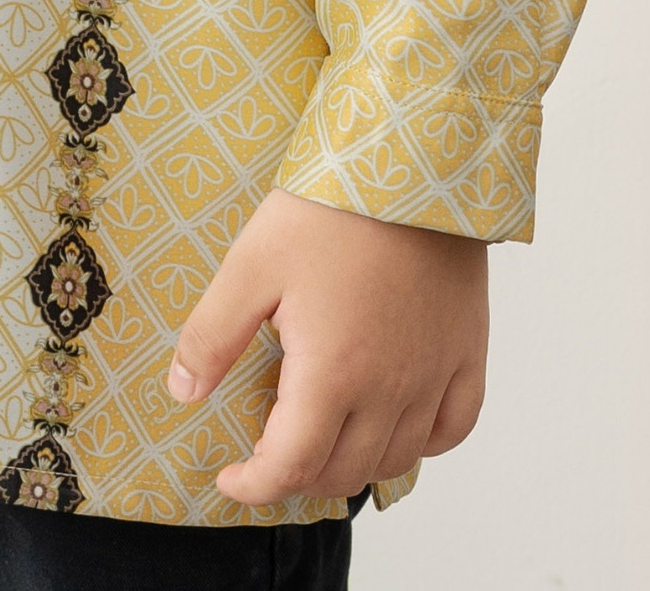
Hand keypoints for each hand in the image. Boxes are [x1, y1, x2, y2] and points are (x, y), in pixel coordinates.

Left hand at [167, 188, 487, 504]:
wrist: (412, 163)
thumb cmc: (330, 209)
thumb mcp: (251, 264)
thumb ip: (213, 334)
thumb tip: (183, 392)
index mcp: (333, 375)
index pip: (292, 467)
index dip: (255, 486)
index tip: (231, 478)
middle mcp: (389, 390)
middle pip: (343, 471)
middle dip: (297, 476)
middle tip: (269, 453)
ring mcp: (434, 374)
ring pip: (398, 460)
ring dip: (354, 464)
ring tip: (323, 440)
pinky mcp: (467, 350)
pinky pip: (455, 426)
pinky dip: (423, 443)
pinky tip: (396, 424)